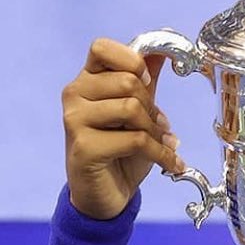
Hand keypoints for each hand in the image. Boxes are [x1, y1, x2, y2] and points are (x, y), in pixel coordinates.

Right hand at [62, 37, 184, 219]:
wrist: (104, 196)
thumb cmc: (119, 154)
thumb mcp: (137, 114)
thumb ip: (145, 83)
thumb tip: (161, 52)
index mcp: (86, 80)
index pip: (102, 48)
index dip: (132, 60)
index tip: (148, 83)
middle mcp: (74, 95)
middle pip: (128, 81)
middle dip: (152, 107)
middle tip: (160, 127)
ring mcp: (75, 120)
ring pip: (132, 109)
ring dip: (156, 131)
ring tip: (163, 144)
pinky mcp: (84, 147)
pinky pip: (135, 140)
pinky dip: (161, 153)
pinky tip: (170, 164)